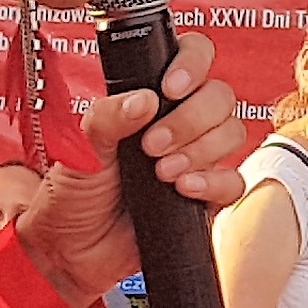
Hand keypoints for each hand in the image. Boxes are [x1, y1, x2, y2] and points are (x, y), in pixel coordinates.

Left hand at [19, 30, 249, 307]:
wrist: (73, 251)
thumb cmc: (73, 194)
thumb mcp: (81, 147)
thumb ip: (108, 116)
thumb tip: (143, 99)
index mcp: (151, 99)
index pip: (194, 57)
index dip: (192, 64)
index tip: (170, 87)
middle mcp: (180, 122)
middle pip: (220, 96)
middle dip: (190, 120)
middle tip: (152, 145)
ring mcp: (197, 158)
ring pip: (232, 133)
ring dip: (199, 151)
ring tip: (162, 172)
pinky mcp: (208, 196)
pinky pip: (234, 180)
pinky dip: (212, 183)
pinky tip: (183, 190)